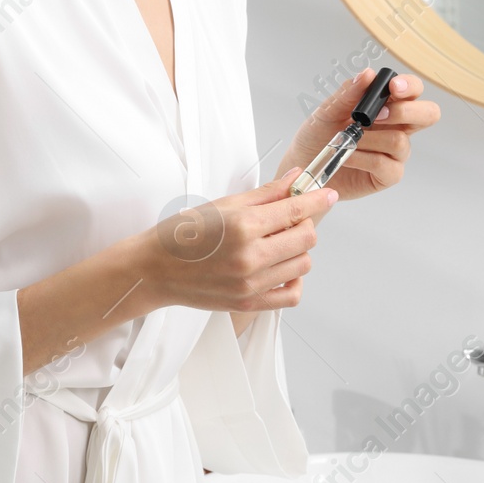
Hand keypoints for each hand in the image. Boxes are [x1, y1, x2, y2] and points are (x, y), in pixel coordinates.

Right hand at [144, 168, 335, 313]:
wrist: (155, 269)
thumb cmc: (184, 234)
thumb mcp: (224, 204)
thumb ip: (266, 193)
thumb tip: (296, 178)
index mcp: (243, 226)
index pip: (296, 210)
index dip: (317, 199)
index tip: (327, 194)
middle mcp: (250, 256)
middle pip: (306, 238)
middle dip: (304, 223)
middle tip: (288, 219)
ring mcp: (251, 283)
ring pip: (303, 264)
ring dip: (298, 250)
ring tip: (277, 243)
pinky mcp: (249, 303)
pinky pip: (292, 295)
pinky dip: (294, 280)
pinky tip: (280, 267)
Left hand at [276, 68, 440, 201]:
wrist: (303, 163)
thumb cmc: (318, 134)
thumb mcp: (328, 109)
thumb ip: (349, 92)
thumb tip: (368, 74)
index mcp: (387, 106)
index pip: (413, 91)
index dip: (410, 86)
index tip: (393, 87)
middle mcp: (397, 127)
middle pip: (428, 115)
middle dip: (407, 111)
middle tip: (378, 115)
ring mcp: (394, 153)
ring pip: (400, 141)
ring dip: (371, 139)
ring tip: (349, 140)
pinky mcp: (387, 175)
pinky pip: (387, 165)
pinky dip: (363, 158)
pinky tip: (348, 156)